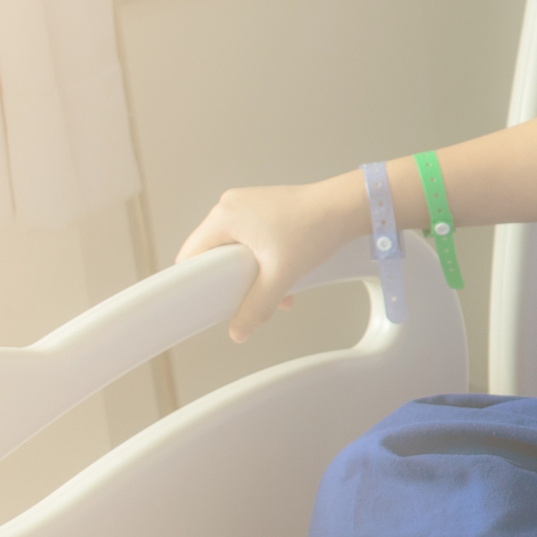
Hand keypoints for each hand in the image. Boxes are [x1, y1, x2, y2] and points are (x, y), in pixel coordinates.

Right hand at [175, 175, 365, 342]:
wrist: (346, 208)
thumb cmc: (315, 229)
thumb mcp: (281, 275)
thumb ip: (256, 307)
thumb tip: (238, 331)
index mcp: (224, 216)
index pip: (191, 255)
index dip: (198, 282)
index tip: (210, 300)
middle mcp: (230, 206)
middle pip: (213, 254)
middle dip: (233, 280)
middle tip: (250, 296)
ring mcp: (247, 205)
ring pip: (234, 249)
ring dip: (253, 273)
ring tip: (276, 287)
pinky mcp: (263, 208)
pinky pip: (250, 238)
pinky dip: (262, 259)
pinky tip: (283, 275)